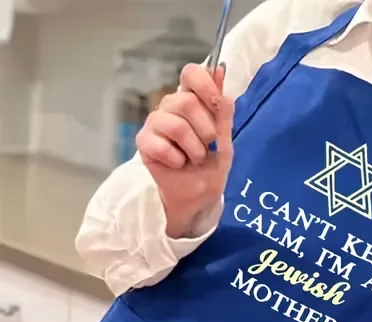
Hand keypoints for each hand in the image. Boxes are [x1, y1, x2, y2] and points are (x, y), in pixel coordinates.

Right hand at [136, 64, 233, 238]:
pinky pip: (160, 145)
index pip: (191, 73)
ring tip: (195, 159)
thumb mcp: (225, 140)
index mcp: (192, 101)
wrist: (199, 195)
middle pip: (186, 102)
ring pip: (175, 125)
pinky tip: (179, 164)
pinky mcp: (144, 142)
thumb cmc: (210, 166)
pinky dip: (176, 159)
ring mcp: (155, 123)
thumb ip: (223, 111)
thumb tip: (221, 73)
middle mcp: (171, 107)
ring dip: (193, 149)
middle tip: (207, 145)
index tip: (216, 105)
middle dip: (205, 130)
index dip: (205, 85)